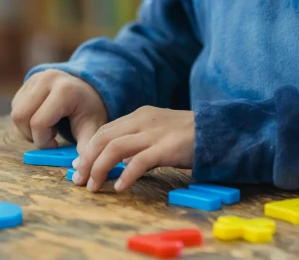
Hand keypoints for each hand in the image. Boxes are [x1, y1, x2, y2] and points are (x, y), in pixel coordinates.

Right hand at [11, 70, 107, 152]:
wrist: (89, 85)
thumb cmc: (89, 107)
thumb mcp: (92, 127)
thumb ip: (85, 148)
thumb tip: (78, 172)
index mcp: (65, 90)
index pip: (39, 122)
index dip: (43, 140)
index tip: (55, 143)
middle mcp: (48, 79)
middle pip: (22, 116)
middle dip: (32, 134)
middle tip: (49, 136)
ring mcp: (37, 77)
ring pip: (16, 112)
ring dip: (27, 128)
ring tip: (47, 127)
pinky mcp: (29, 80)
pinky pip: (16, 106)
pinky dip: (25, 119)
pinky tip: (42, 117)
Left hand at [72, 107, 194, 192]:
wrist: (216, 129)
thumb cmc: (185, 135)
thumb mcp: (156, 131)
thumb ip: (135, 142)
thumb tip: (111, 161)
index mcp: (139, 115)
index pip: (104, 130)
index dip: (87, 150)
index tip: (79, 167)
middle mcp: (143, 120)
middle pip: (104, 138)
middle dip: (87, 161)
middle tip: (80, 181)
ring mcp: (155, 133)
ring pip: (115, 148)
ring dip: (100, 169)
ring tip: (94, 187)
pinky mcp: (167, 147)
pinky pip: (140, 161)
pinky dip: (126, 176)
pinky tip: (120, 188)